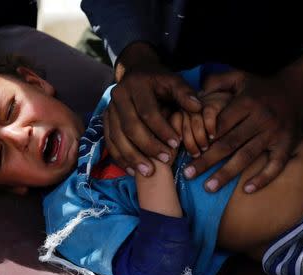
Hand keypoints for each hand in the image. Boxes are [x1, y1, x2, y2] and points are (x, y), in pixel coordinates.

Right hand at [104, 42, 201, 176]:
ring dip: (132, 157)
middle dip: (148, 146)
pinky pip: (110, 143)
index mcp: (136, 85)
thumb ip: (185, 94)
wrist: (136, 74)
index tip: (176, 144)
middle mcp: (118, 96)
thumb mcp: (174, 81)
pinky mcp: (105, 121)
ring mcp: (109, 109)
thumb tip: (197, 107)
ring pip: (117, 137)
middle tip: (165, 160)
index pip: (147, 112)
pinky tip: (133, 171)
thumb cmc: (159, 82)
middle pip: (130, 127)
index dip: (162, 130)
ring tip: (148, 172)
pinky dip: (120, 158)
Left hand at [184, 53, 302, 192]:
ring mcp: (274, 133)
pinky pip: (276, 165)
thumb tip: (194, 96)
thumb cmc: (259, 87)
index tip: (189, 151)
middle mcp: (260, 119)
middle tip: (188, 174)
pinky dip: (263, 178)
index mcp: (246, 103)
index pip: (221, 123)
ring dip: (227, 174)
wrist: (296, 90)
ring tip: (208, 188)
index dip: (204, 137)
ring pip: (247, 156)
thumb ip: (215, 82)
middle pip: (229, 143)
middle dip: (206, 160)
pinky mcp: (287, 145)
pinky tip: (247, 190)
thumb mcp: (238, 77)